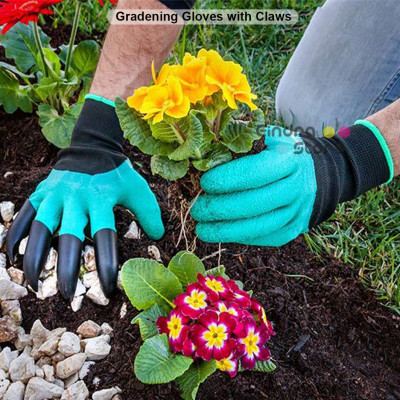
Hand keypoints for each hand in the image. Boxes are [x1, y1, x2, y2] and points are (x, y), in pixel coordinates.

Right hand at [7, 97, 163, 299]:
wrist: (92, 147)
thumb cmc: (118, 173)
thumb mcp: (138, 189)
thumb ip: (149, 212)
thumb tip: (158, 236)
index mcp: (101, 199)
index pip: (104, 236)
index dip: (106, 264)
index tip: (108, 288)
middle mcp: (75, 198)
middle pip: (69, 237)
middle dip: (67, 268)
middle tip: (69, 294)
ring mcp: (55, 195)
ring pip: (40, 229)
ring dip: (35, 257)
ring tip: (34, 283)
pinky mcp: (40, 192)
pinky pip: (24, 216)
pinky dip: (15, 236)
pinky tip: (11, 258)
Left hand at [191, 124, 392, 245]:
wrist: (313, 175)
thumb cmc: (280, 154)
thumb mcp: (267, 138)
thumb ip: (241, 141)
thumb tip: (204, 153)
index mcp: (289, 159)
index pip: (254, 173)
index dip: (226, 180)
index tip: (204, 183)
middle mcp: (297, 188)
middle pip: (254, 204)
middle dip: (219, 209)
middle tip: (196, 209)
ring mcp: (298, 212)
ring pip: (259, 227)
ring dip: (226, 231)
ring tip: (201, 229)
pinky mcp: (294, 229)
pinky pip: (265, 238)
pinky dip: (240, 237)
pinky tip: (222, 233)